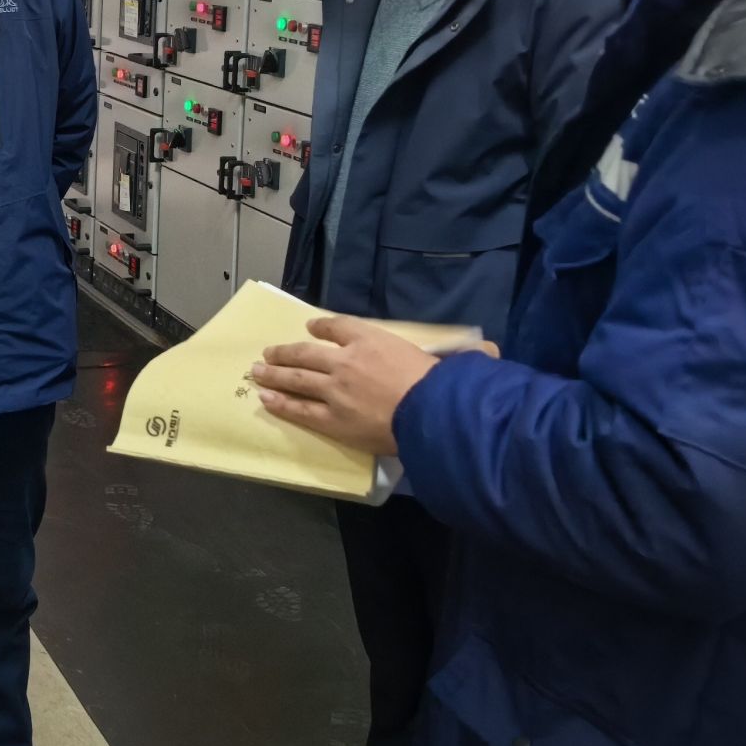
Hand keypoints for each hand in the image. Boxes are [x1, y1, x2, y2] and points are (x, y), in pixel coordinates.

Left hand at [251, 315, 450, 456]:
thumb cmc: (440, 383)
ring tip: (256, 372)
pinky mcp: (331, 419)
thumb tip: (489, 351)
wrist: (430, 412)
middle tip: (267, 353)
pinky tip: (266, 399)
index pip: (339, 326)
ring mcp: (335, 389)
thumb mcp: (448, 357)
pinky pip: (299, 409)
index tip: (311, 327)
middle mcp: (346, 359)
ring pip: (296, 379)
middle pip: (307, 352)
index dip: (322, 326)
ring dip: (273, 374)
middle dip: (284, 352)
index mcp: (371, 339)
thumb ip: (459, 353)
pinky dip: (281, 402)